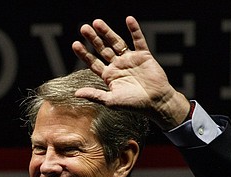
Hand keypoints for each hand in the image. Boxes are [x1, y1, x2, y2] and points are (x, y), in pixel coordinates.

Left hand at [71, 16, 190, 129]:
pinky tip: (129, 19)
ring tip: (97, 22)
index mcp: (108, 76)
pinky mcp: (144, 55)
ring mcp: (130, 59)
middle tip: (83, 28)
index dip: (84, 53)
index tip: (75, 44)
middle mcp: (118, 65)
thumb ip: (94, 95)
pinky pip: (138, 40)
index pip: (93, 62)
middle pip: (102, 49)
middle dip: (93, 39)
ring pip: (117, 42)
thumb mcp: (110, 101)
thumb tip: (76, 93)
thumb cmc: (133, 104)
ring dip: (107, 32)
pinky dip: (134, 30)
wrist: (155, 102)